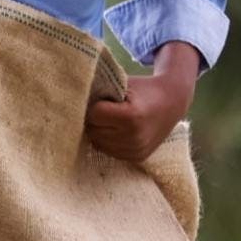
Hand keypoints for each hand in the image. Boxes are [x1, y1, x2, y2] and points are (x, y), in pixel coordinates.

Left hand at [86, 44, 199, 161]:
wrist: (173, 101)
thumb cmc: (142, 89)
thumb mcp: (122, 83)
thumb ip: (99, 90)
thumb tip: (67, 93)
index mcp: (131, 117)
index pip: (94, 114)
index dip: (94, 105)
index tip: (100, 99)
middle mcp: (135, 137)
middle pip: (94, 130)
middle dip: (93, 119)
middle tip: (102, 109)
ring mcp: (137, 150)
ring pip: (97, 142)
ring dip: (98, 131)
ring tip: (109, 120)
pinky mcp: (137, 157)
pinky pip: (108, 151)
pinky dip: (106, 140)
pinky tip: (115, 130)